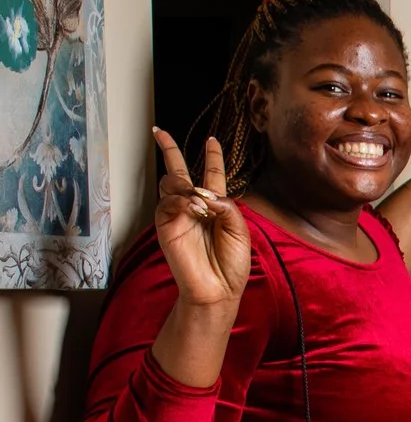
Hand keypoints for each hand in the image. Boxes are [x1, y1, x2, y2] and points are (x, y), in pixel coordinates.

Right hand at [151, 128, 250, 312]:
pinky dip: (182, 201)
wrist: (218, 288)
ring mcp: (177, 215)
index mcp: (216, 207)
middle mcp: (194, 207)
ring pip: (171, 184)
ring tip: (200, 203)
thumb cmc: (232, 264)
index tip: (211, 140)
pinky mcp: (165, 225)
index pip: (212, 175)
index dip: (212, 156)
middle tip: (160, 133)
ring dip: (185, 185)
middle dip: (170, 151)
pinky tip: (194, 210)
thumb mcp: (240, 230)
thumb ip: (227, 206)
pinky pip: (168, 202)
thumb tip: (204, 192)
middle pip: (179, 172)